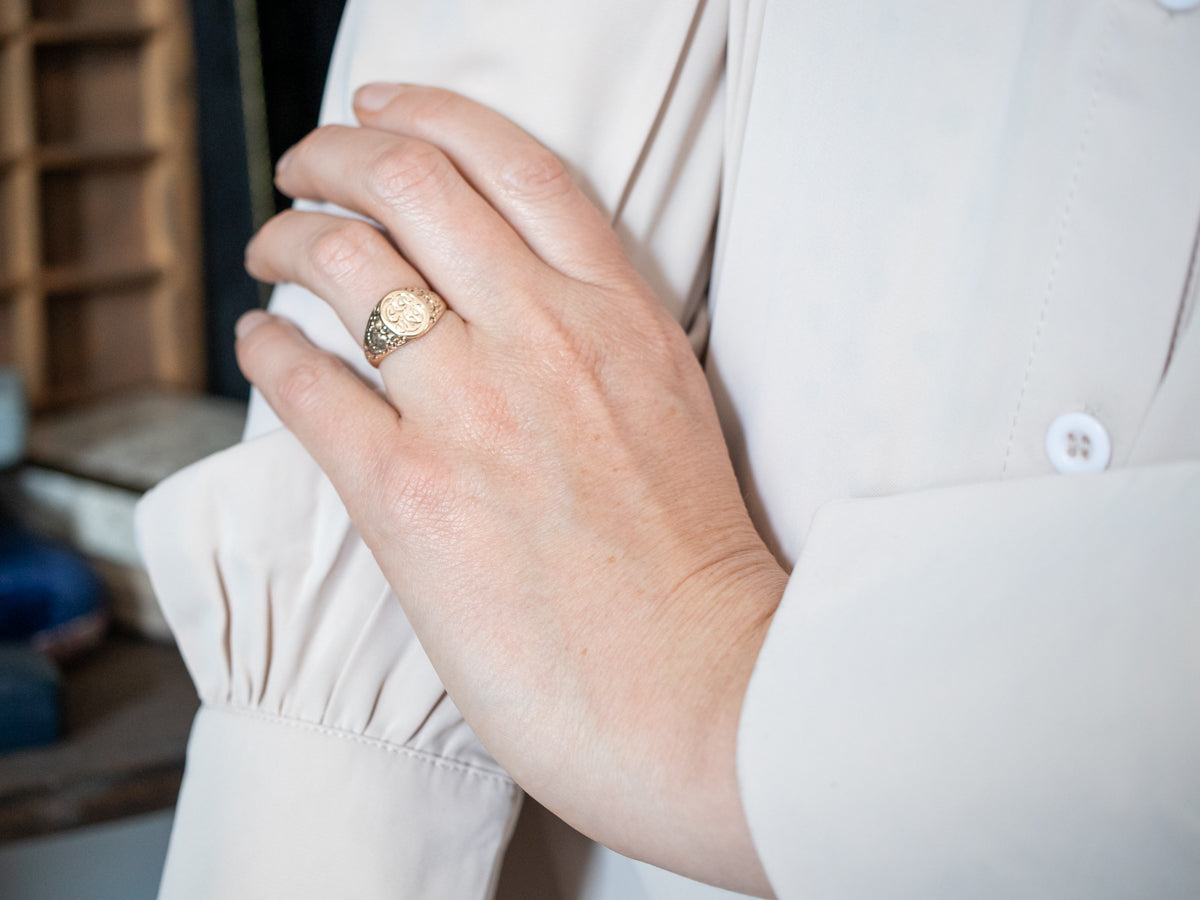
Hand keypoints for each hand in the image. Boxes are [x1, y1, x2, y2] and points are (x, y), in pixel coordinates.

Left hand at [236, 83, 785, 895]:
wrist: (701, 692)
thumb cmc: (693, 572)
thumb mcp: (673, 413)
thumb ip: (601, 345)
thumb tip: (510, 310)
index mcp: (622, 314)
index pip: (511, 163)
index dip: (429, 115)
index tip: (381, 112)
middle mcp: (546, 336)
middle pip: (409, 182)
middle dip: (334, 153)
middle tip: (305, 166)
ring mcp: (476, 409)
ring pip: (345, 263)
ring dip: (287, 238)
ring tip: (270, 249)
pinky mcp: (409, 495)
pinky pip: (307, 382)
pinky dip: (267, 347)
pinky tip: (259, 345)